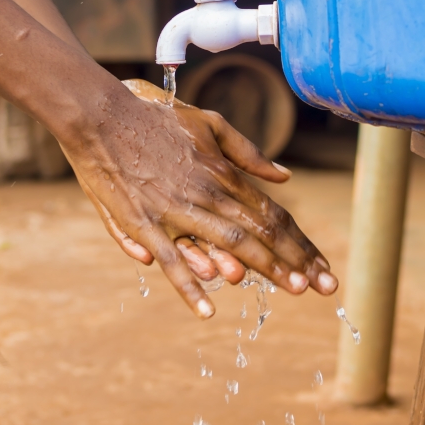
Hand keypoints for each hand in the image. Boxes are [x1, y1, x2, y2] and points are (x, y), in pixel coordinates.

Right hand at [60, 78, 337, 318]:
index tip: (322, 267)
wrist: (100, 113)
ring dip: (263, 268)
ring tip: (291, 291)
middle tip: (324, 288)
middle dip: (295, 261)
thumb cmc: (153, 115)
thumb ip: (247, 152)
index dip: (299, 243)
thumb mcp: (208, 123)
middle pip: (261, 233)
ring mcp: (175, 210)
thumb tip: (284, 177)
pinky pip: (171, 260)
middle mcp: (207, 193)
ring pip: (228, 245)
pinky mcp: (144, 223)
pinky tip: (208, 311)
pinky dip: (189, 286)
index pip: (272, 214)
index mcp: (222, 173)